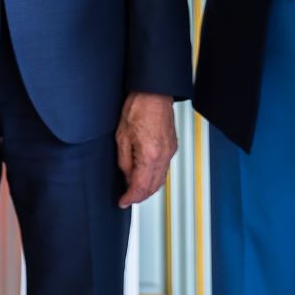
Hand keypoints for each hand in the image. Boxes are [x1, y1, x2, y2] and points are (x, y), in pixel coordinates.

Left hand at [116, 92, 177, 207]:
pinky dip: (155, 177)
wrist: (153, 93)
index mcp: (149, 155)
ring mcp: (170, 152)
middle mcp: (163, 156)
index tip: (122, 201)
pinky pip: (164, 169)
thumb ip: (124, 161)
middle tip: (127, 198)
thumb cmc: (138, 108)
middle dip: (140, 196)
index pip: (140, 186)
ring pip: (161, 180)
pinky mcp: (172, 147)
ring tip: (135, 190)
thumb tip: (126, 176)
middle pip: (153, 187)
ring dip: (148, 189)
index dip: (130, 197)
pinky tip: (146, 176)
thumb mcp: (121, 136)